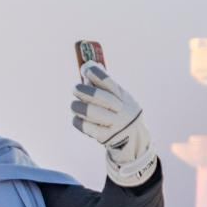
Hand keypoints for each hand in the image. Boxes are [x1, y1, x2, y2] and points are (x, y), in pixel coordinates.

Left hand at [72, 62, 156, 186]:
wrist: (132, 140)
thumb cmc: (120, 113)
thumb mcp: (118, 97)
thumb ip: (103, 84)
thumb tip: (87, 66)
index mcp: (124, 96)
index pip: (109, 83)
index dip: (96, 74)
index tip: (85, 68)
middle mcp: (121, 109)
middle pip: (100, 97)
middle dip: (84, 90)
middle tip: (75, 88)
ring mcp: (113, 124)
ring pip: (90, 111)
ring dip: (78, 106)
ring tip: (74, 105)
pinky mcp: (104, 137)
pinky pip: (85, 126)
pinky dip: (78, 120)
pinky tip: (77, 118)